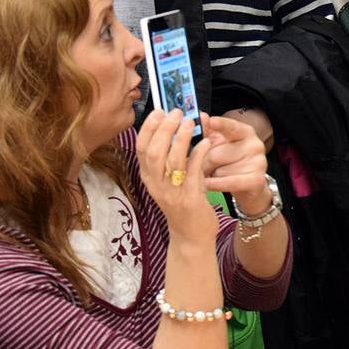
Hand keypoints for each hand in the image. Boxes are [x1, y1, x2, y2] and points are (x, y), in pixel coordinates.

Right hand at [136, 110, 217, 240]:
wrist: (191, 236)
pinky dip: (199, 155)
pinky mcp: (190, 199)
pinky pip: (193, 173)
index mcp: (149, 178)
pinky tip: (206, 143)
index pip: (141, 149)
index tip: (159, 111)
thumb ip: (173, 157)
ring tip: (190, 122)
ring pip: (172, 161)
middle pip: (154, 152)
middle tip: (177, 113)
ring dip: (181, 138)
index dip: (148, 128)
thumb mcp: (171, 179)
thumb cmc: (182, 203)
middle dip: (165, 129)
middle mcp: (156, 185)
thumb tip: (179, 126)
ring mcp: (172, 193)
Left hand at [200, 114, 271, 215]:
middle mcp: (255, 145)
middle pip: (216, 154)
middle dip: (203, 163)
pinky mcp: (257, 179)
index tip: (211, 121)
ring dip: (211, 176)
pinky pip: (229, 182)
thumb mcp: (219, 144)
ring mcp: (258, 162)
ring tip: (215, 177)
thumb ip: (208, 131)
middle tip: (201, 168)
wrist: (248, 185)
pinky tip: (208, 185)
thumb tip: (202, 117)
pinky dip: (216, 185)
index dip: (221, 124)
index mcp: (245, 132)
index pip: (231, 127)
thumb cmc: (230, 161)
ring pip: (220, 170)